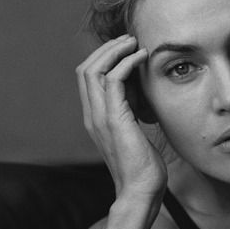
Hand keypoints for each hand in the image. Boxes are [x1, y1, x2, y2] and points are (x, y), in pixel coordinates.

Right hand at [76, 34, 166, 201]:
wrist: (141, 190)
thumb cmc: (144, 166)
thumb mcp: (136, 133)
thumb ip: (132, 114)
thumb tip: (143, 96)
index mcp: (95, 118)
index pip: (88, 78)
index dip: (104, 58)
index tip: (126, 48)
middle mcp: (92, 115)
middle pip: (85, 69)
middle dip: (106, 49)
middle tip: (129, 38)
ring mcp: (100, 117)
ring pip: (93, 70)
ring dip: (114, 51)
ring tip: (134, 42)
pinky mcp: (114, 120)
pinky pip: (112, 81)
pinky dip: (126, 63)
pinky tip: (141, 57)